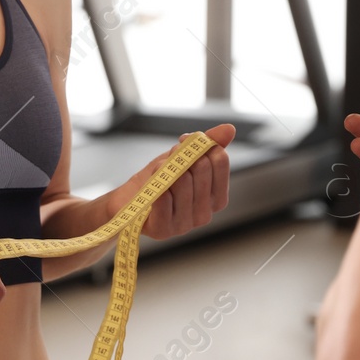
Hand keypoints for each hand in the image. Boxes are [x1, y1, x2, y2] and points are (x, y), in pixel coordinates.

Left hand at [106, 124, 233, 239]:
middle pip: (202, 167)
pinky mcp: (163, 230)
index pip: (220, 160)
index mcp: (216, 198)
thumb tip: (230, 128)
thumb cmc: (159, 180)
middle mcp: (205, 215)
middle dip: (181, 155)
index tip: (183, 141)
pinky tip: (152, 187)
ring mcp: (185, 225)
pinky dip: (155, 185)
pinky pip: (164, 198)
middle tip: (167, 159)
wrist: (128, 201)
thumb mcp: (184, 159)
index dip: (200, 144)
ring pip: (182, 180)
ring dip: (164, 169)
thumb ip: (209, 144)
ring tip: (156, 174)